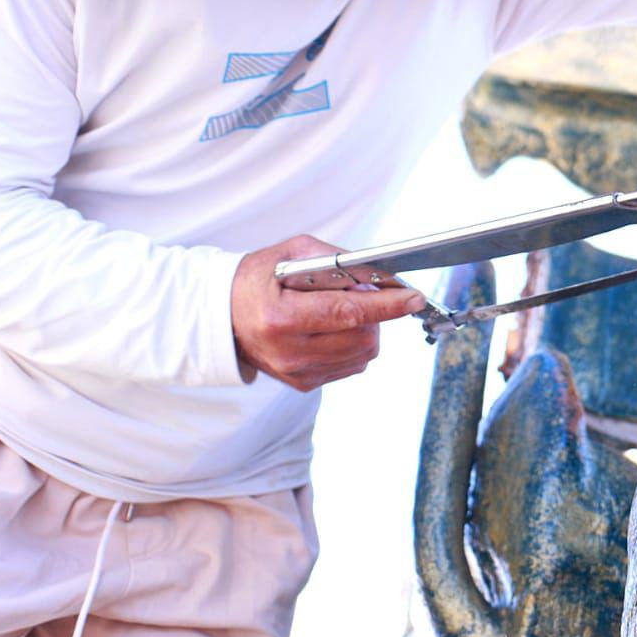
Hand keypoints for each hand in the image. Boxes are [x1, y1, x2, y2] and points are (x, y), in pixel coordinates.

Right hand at [230, 234, 424, 390]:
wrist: (223, 317)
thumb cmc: (257, 280)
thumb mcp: (290, 254)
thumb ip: (335, 260)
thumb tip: (376, 275)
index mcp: (280, 317)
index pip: (347, 313)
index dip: (386, 305)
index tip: (414, 297)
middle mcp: (289, 351)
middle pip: (364, 337)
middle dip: (376, 313)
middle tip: (363, 293)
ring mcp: (297, 372)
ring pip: (363, 353)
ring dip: (367, 328)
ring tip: (341, 309)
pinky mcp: (304, 383)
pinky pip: (351, 364)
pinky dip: (354, 343)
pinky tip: (332, 328)